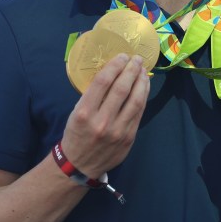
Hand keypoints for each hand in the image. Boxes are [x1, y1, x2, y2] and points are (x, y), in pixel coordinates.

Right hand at [61, 54, 150, 177]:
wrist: (80, 165)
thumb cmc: (76, 134)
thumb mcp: (76, 113)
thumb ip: (93, 96)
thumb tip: (113, 73)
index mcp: (84, 113)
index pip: (103, 82)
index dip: (115, 66)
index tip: (122, 56)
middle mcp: (102, 121)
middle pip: (122, 89)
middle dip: (131, 70)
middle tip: (136, 59)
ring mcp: (118, 131)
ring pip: (135, 100)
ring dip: (142, 82)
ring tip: (143, 70)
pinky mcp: (129, 138)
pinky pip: (139, 113)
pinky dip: (143, 97)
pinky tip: (144, 87)